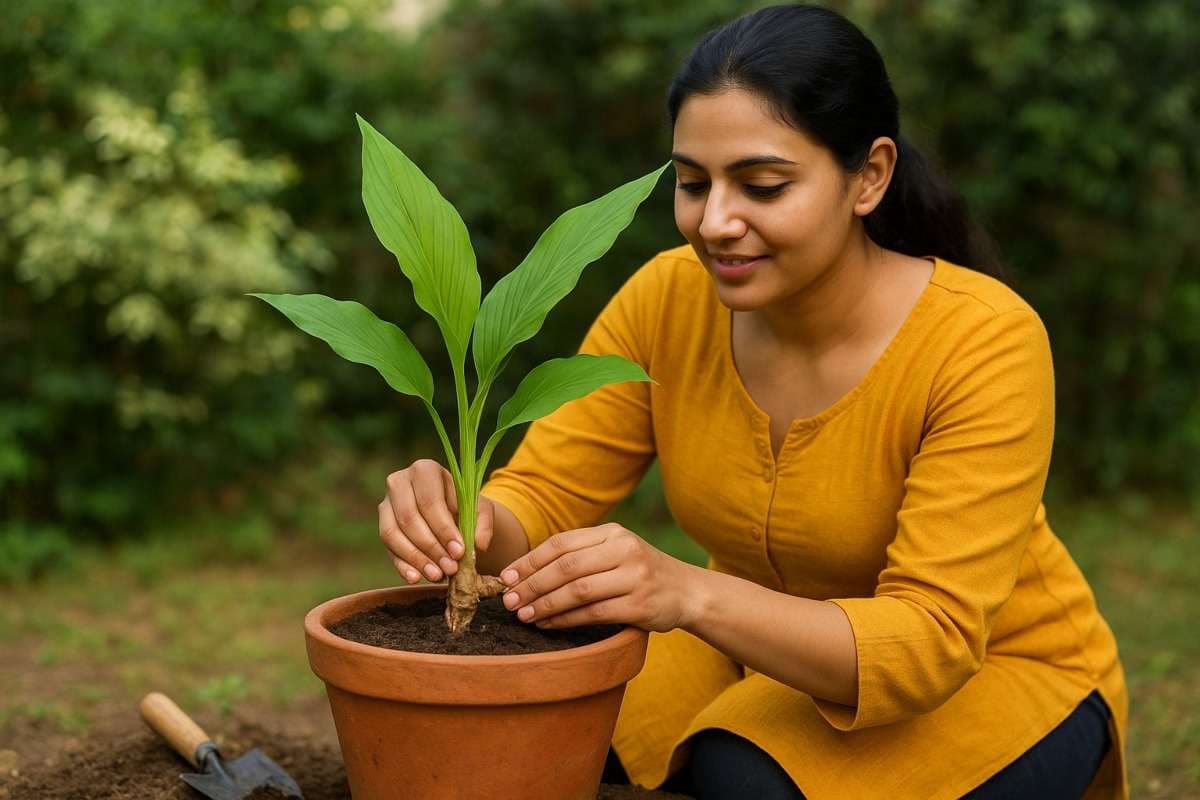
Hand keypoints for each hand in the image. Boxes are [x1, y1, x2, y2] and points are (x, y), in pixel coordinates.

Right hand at [379, 459, 496, 583]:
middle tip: (450, 568)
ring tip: (437, 575)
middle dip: (431, 547)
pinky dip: (401, 565)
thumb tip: (477, 545)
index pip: (430, 502)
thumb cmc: (464, 505)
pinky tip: (416, 577)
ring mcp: (386, 503)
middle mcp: (399, 482)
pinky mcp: (382, 525)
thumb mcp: (480, 508)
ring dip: (415, 559)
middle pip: (409, 519)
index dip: (444, 530)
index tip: (459, 552)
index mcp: (425, 470)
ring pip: (392, 534)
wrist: (451, 510)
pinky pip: (387, 547)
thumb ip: (483, 523)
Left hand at [497, 523, 697, 632]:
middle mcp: (624, 549)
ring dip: (545, 604)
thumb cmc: (640, 573)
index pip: (561, 543)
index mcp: (613, 532)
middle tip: (509, 600)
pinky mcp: (640, 605)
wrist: (687, 592)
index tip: (506, 577)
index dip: (529, 560)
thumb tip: (525, 573)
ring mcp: (634, 577)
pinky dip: (565, 620)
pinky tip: (548, 624)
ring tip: (524, 615)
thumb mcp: (615, 552)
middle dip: (532, 584)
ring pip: (577, 591)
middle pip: (566, 567)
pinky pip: (593, 613)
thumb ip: (581, 556)